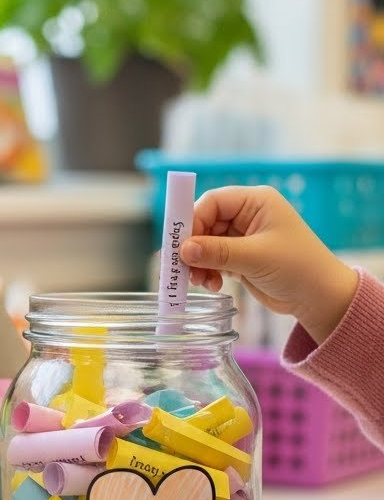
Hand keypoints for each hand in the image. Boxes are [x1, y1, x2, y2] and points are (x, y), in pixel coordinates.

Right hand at [179, 186, 357, 343]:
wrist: (320, 297)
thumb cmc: (298, 268)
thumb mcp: (255, 257)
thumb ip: (217, 252)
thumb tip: (183, 250)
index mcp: (256, 202)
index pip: (213, 202)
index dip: (192, 220)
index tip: (180, 244)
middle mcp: (248, 215)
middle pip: (206, 223)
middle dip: (194, 247)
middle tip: (183, 267)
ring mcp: (244, 237)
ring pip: (207, 243)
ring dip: (199, 263)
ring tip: (201, 282)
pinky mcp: (242, 257)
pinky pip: (214, 259)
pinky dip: (209, 271)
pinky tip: (213, 285)